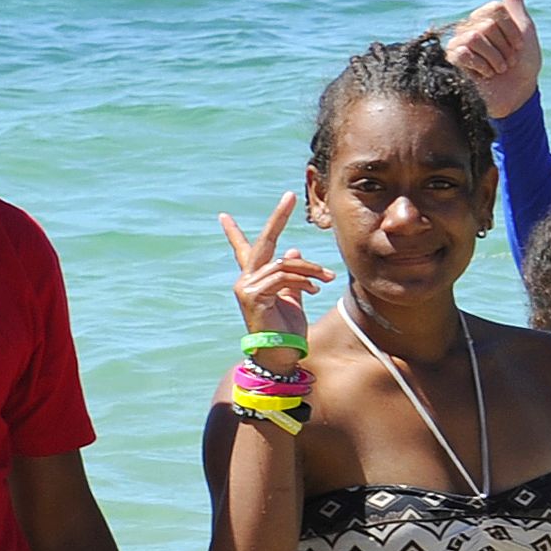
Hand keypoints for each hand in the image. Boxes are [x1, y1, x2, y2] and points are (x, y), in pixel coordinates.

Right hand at [218, 189, 331, 341]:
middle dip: (278, 217)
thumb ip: (293, 276)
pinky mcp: (253, 295)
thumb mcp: (293, 297)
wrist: (281, 354)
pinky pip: (283, 277)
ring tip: (327, 278)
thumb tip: (294, 250)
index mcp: (254, 279)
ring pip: (284, 263)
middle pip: (264, 242)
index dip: (233, 233)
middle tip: (289, 196)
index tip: (223, 216)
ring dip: (311, 268)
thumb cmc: (287, 329)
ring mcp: (247, 287)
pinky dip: (303, 280)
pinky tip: (315, 289)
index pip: (243, 249)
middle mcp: (246, 279)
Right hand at [442, 0, 542, 115]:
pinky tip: (484, 76)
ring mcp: (458, 45)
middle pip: (486, 24)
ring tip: (497, 69)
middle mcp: (467, 28)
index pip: (495, 10)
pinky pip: (464, 52)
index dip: (512, 31)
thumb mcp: (524, 28)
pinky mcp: (451, 62)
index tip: (517, 47)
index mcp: (483, 18)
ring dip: (495, 59)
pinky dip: (482, 67)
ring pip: (475, 36)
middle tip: (507, 61)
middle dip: (505, 47)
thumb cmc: (523, 63)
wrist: (518, 95)